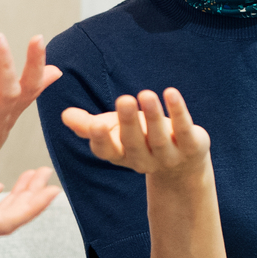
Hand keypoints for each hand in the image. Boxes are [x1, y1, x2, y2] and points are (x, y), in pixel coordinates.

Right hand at [59, 88, 209, 179]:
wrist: (181, 164)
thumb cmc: (139, 140)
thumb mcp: (112, 132)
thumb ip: (88, 125)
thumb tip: (65, 116)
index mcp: (120, 155)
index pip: (107, 151)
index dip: (101, 139)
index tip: (96, 124)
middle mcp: (143, 159)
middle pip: (133, 142)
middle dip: (129, 122)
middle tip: (124, 100)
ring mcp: (168, 156)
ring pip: (158, 137)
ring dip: (153, 115)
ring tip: (146, 94)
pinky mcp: (191, 147)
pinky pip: (184, 129)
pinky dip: (178, 111)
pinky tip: (171, 93)